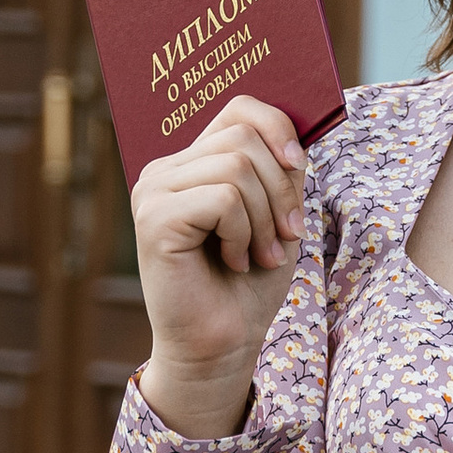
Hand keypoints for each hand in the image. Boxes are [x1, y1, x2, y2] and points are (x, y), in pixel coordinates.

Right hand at [131, 95, 307, 437]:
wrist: (223, 344)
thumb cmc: (250, 282)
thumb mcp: (278, 213)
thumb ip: (280, 169)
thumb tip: (296, 131)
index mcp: (192, 163)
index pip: (240, 108)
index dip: (279, 127)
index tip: (299, 167)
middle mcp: (165, 170)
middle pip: (244, 137)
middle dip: (281, 189)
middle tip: (283, 236)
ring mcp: (153, 191)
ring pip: (237, 166)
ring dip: (266, 216)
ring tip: (260, 254)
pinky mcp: (153, 219)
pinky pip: (223, 198)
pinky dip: (244, 232)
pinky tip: (234, 260)